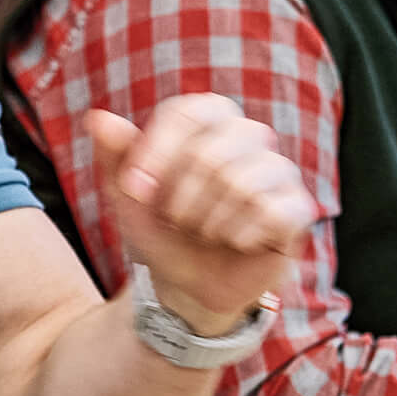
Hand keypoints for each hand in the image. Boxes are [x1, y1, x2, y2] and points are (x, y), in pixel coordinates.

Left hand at [86, 96, 318, 333]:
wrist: (191, 283)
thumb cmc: (161, 228)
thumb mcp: (129, 195)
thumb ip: (116, 155)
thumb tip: (97, 118)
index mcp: (208, 119)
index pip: (185, 112)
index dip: (156, 152)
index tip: (135, 190)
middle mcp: (249, 134)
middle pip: (209, 154)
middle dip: (180, 200)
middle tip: (177, 220)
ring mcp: (279, 169)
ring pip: (239, 183)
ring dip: (207, 222)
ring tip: (205, 231)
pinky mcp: (299, 206)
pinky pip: (269, 212)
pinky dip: (238, 236)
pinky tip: (235, 241)